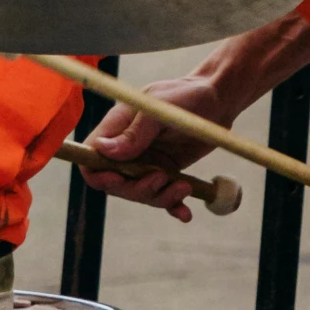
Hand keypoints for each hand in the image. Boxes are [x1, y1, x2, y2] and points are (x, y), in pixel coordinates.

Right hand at [75, 72, 234, 221]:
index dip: (98, 174)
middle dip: (136, 188)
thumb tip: (103, 150)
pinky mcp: (167, 172)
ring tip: (183, 187)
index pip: (91, 159)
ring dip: (160, 197)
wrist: (218, 100)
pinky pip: (164, 196)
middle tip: (161, 178)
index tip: (117, 179)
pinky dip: (173, 206)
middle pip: (116, 184)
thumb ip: (134, 132)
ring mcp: (147, 163)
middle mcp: (128, 149)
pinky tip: (185, 213)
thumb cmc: (187, 96)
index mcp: (117, 128)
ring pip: (141, 193)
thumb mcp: (160, 111)